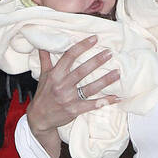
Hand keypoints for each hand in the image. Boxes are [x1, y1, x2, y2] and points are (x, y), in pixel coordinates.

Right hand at [26, 38, 119, 153]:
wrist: (39, 119)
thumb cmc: (43, 95)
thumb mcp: (43, 76)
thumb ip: (45, 59)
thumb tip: (43, 43)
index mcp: (55, 75)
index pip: (70, 56)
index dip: (82, 46)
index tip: (94, 38)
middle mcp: (62, 86)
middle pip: (82, 71)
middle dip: (97, 61)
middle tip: (110, 52)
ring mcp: (69, 99)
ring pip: (91, 87)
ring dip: (105, 80)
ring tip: (118, 73)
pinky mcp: (75, 110)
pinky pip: (93, 105)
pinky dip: (105, 101)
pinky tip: (116, 97)